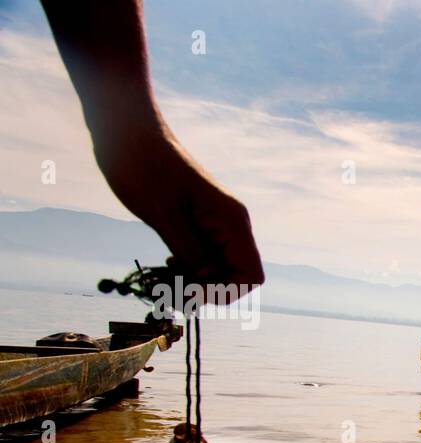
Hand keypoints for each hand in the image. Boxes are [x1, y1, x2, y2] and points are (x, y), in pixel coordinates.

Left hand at [95, 119, 263, 295]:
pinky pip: (204, 255)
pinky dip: (187, 268)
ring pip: (219, 268)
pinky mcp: (199, 220)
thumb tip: (207, 282)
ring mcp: (216, 222)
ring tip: (164, 281)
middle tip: (171, 292)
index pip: (250, 275)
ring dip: (195, 281)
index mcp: (231, 221)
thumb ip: (190, 252)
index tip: (190, 291)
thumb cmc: (142, 164)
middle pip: (236, 275)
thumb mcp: (164, 214)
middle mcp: (231, 224)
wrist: (127, 128)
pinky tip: (165, 266)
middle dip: (207, 290)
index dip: (225, 292)